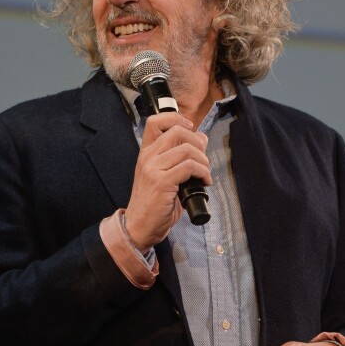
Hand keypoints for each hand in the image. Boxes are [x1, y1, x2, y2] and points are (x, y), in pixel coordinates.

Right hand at [125, 112, 210, 250]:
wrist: (139, 227)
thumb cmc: (154, 204)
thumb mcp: (163, 176)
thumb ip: (179, 158)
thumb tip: (201, 138)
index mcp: (146, 153)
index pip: (155, 121)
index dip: (176, 118)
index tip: (190, 128)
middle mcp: (148, 157)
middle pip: (177, 131)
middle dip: (198, 142)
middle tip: (202, 159)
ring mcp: (153, 168)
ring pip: (187, 149)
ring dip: (203, 160)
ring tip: (204, 174)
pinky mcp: (161, 182)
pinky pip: (189, 167)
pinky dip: (202, 173)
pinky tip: (204, 182)